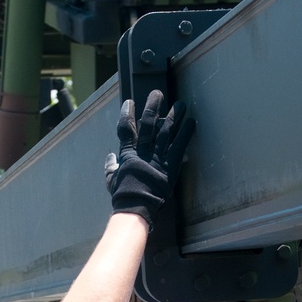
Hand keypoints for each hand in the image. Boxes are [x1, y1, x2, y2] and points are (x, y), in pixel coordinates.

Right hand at [105, 90, 193, 227]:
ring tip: (181, 104)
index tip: (129, 102)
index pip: (126, 128)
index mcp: (128, 154)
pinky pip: (179, 146)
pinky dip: (185, 133)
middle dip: (153, 107)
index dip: (127, 114)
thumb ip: (110, 167)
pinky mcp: (171, 165)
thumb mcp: (111, 180)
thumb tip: (110, 157)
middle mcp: (143, 151)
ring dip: (174, 116)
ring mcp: (157, 157)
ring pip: (166, 131)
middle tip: (157, 94)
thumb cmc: (122, 195)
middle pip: (148, 123)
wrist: (135, 207)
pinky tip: (191, 122)